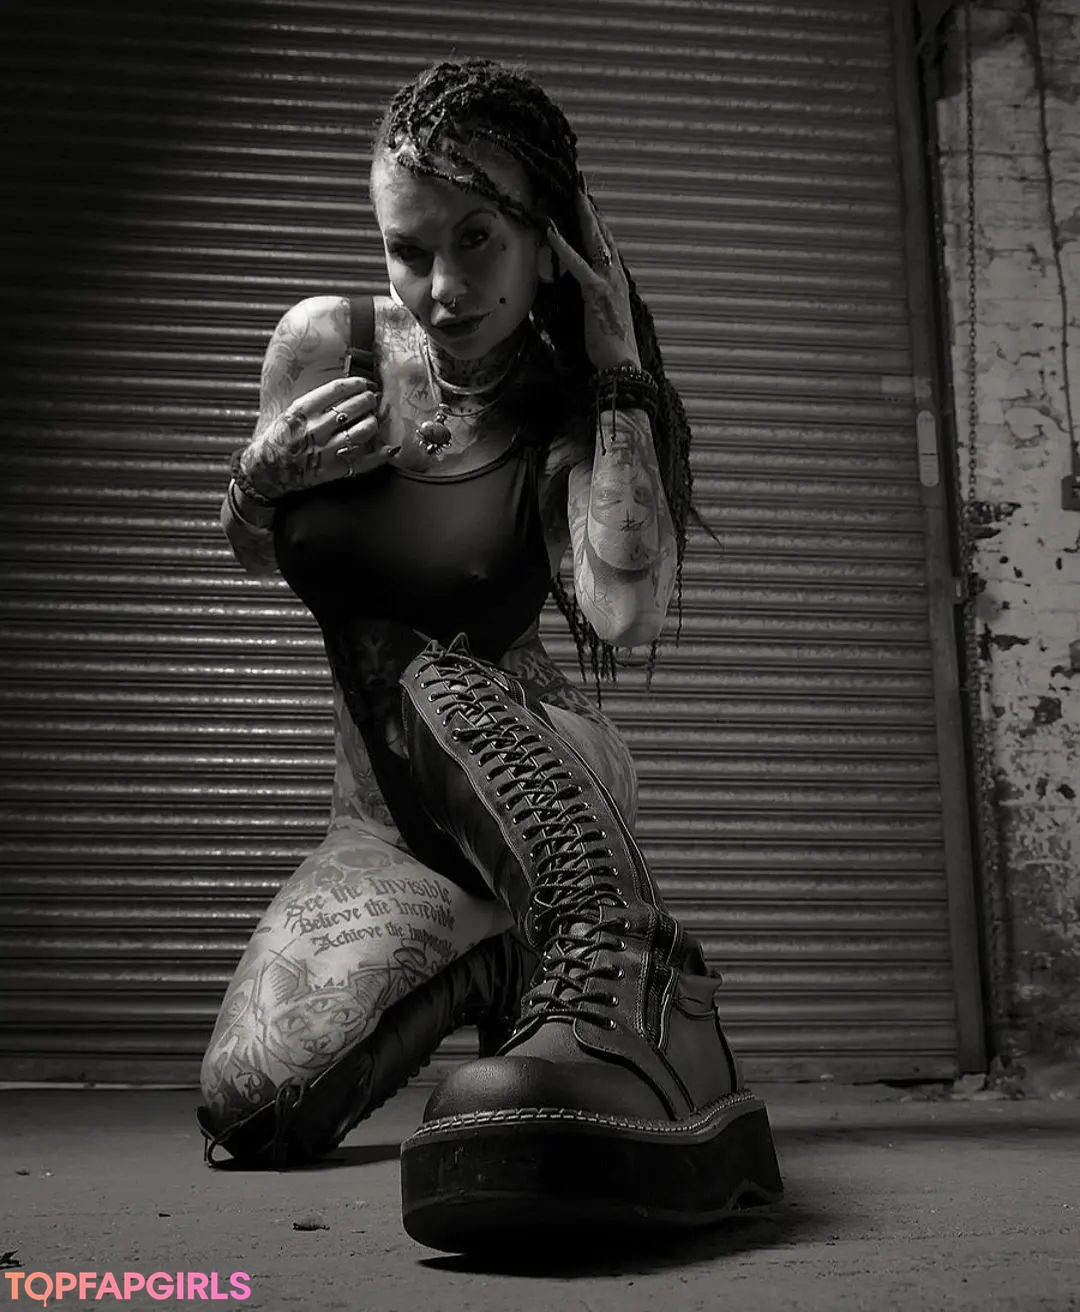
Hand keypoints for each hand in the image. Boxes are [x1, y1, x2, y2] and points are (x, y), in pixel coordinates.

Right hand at [239, 375, 397, 499]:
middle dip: (368, 400)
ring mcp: (326, 450)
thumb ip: (314, 403)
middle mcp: (316, 429)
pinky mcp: (333, 469)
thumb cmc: (278, 439)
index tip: (364, 383)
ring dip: (373, 422)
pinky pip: (363, 462)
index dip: (356, 384)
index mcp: (303, 410)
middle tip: (371, 399)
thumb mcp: (291, 413)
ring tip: (373, 419)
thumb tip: (343, 391)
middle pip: (353, 408)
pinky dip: (380, 455)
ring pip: (362, 431)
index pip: (337, 390)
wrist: (266, 470)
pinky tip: (390, 448)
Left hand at [545, 181, 640, 371]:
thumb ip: (595, 298)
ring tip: (573, 194)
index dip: (598, 224)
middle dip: (592, 210)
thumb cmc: (611, 347)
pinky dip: (564, 247)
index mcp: (618, 282)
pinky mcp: (596, 292)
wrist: (621, 363)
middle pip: (604, 236)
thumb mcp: (602, 316)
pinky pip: (577, 264)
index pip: (608, 246)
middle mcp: (616, 276)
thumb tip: (586, 291)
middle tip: (581, 187)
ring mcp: (608, 282)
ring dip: (584, 216)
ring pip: (595, 241)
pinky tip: (551, 231)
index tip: (588, 205)